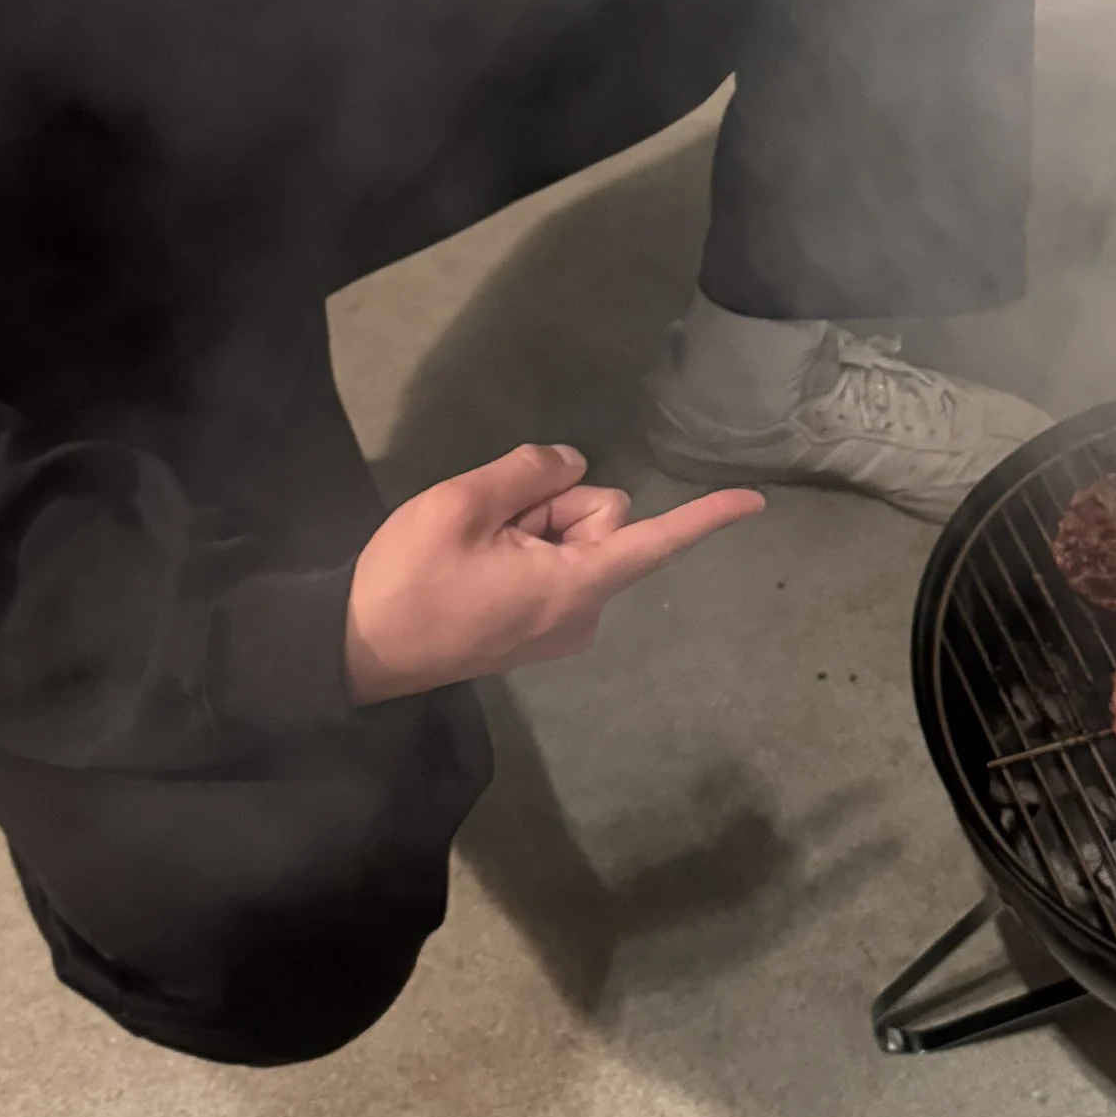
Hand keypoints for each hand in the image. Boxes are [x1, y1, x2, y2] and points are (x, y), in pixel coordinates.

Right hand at [343, 440, 763, 703]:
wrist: (358, 649)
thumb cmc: (411, 580)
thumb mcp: (464, 504)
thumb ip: (529, 472)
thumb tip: (572, 466)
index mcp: (576, 587)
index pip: (656, 542)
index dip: (705, 517)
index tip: (758, 502)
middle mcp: (582, 613)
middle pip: (601, 520)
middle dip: (555, 505)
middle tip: (489, 525)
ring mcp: (560, 626)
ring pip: (573, 538)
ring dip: (532, 525)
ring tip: (473, 548)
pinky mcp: (536, 629)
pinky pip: (552, 564)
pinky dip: (522, 548)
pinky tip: (474, 561)